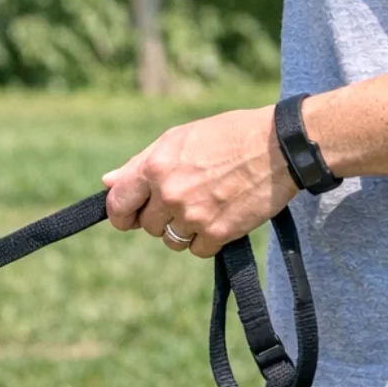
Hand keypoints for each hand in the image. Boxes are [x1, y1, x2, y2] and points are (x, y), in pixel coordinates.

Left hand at [101, 105, 297, 256]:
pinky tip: (222, 218)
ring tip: (206, 207)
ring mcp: (193, 216)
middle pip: (147, 226)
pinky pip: (198, 250)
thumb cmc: (228, 136)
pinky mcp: (218, 234)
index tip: (128, 218)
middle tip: (185, 202)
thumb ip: (141, 163)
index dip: (120, 214)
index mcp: (155, 167)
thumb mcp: (180, 138)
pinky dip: (207, 240)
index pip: (118, 204)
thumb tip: (108, 182)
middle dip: (161, 218)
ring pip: (171, 240)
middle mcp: (170, 194)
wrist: (280, 147)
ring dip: (184, 231)